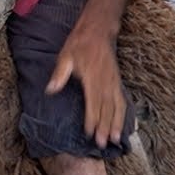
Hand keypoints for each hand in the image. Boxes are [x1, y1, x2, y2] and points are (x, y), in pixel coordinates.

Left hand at [45, 24, 125, 148]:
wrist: (98, 31)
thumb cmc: (79, 44)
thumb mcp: (65, 56)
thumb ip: (60, 74)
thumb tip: (50, 90)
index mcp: (92, 77)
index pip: (93, 103)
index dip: (92, 119)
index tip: (89, 133)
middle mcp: (106, 82)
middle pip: (106, 108)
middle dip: (104, 127)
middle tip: (102, 144)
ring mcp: (114, 82)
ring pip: (117, 107)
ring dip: (116, 124)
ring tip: (115, 140)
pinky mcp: (117, 82)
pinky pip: (122, 101)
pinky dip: (124, 115)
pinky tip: (123, 126)